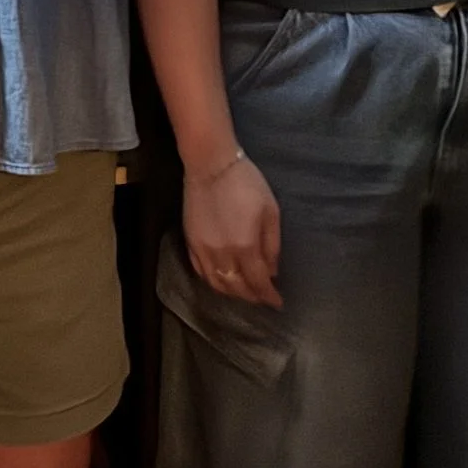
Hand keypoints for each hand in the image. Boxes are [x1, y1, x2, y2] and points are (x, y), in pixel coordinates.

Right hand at [184, 151, 282, 306]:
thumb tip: (272, 270)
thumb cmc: (246, 183)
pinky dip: (213, 281)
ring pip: (217, 284)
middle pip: (237, 287)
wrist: (210, 164)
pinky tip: (221, 280)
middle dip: (251, 296)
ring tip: (243, 293)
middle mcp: (222, 255)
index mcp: (245, 247)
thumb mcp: (271, 211)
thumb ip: (272, 245)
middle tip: (262, 298)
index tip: (277, 303)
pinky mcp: (190, 242)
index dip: (268, 296)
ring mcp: (202, 250)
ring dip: (232, 293)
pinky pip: (200, 271)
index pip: (258, 282)